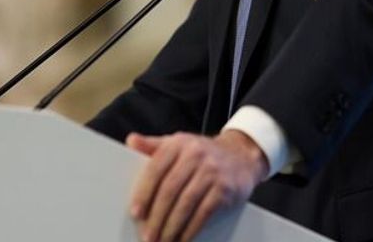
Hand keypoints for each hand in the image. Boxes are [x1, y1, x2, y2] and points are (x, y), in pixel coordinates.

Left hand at [126, 130, 268, 241]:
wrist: (241, 155)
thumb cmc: (203, 153)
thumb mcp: (179, 143)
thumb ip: (154, 145)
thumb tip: (131, 141)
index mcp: (179, 143)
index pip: (156, 169)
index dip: (144, 192)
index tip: (135, 213)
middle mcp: (196, 155)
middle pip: (170, 190)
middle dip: (156, 217)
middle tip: (147, 235)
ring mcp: (212, 172)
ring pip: (186, 204)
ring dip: (171, 227)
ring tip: (162, 241)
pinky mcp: (225, 190)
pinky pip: (204, 213)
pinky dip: (191, 229)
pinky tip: (182, 239)